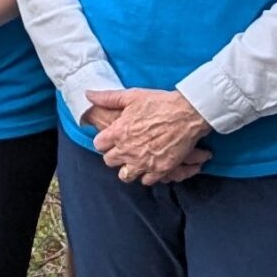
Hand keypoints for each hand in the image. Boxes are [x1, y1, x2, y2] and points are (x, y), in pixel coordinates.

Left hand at [84, 87, 211, 186]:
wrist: (187, 113)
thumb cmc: (160, 103)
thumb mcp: (132, 96)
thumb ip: (108, 98)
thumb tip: (89, 95)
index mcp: (118, 133)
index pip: (99, 145)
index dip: (105, 141)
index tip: (112, 138)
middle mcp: (127, 150)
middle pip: (110, 161)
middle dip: (115, 155)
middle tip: (124, 148)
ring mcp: (143, 162)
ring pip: (125, 175)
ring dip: (129, 168)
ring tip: (135, 160)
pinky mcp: (159, 169)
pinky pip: (146, 181)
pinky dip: (147, 175)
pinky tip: (150, 166)